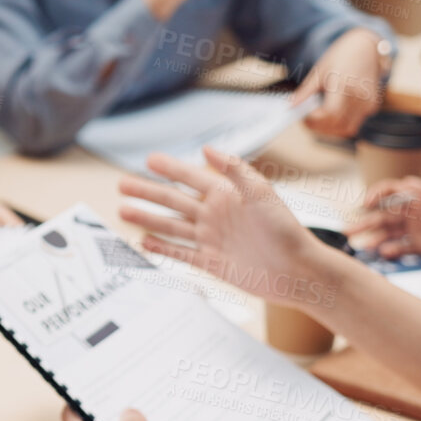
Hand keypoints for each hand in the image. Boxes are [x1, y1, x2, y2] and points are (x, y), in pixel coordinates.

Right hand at [118, 147, 326, 309]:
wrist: (298, 272)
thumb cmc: (286, 230)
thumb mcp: (261, 193)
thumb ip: (234, 170)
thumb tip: (207, 148)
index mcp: (227, 195)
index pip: (190, 177)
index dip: (169, 168)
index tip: (149, 159)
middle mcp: (216, 215)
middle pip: (173, 201)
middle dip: (147, 192)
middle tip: (122, 184)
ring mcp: (212, 239)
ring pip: (172, 226)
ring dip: (148, 218)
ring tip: (123, 211)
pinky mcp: (212, 263)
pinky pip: (181, 254)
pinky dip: (163, 248)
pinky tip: (145, 242)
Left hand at [291, 29, 384, 137]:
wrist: (366, 47)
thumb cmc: (340, 56)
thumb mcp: (319, 71)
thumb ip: (305, 92)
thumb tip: (290, 106)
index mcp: (344, 85)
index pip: (329, 114)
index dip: (314, 119)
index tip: (303, 116)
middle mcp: (359, 97)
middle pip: (336, 125)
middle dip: (318, 126)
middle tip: (306, 118)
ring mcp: (367, 103)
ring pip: (346, 129)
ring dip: (330, 129)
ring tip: (319, 117)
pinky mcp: (371, 107)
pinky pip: (354, 124)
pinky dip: (341, 124)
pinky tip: (332, 113)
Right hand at [346, 177, 420, 258]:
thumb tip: (408, 186)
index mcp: (419, 195)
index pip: (390, 190)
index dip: (375, 194)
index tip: (365, 204)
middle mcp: (414, 211)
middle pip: (384, 214)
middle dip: (365, 221)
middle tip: (348, 231)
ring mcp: (417, 228)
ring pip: (389, 232)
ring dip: (374, 238)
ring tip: (361, 247)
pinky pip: (402, 247)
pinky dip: (392, 250)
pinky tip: (383, 255)